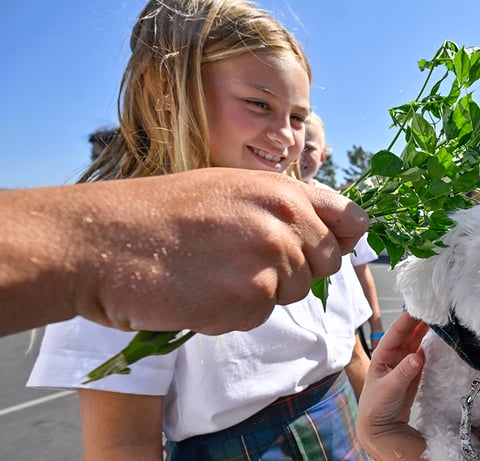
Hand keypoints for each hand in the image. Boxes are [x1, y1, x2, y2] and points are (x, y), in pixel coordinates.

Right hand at [0, 168, 367, 335]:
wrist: (102, 241)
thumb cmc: (159, 214)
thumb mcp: (230, 189)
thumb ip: (283, 207)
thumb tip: (337, 227)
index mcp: (282, 190)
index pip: (351, 218)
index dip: (344, 236)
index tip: (331, 245)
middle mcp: (285, 222)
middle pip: (326, 263)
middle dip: (296, 269)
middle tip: (243, 260)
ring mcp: (270, 261)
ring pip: (293, 292)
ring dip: (261, 292)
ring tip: (213, 272)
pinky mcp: (250, 299)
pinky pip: (259, 315)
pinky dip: (233, 312)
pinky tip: (200, 292)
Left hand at [356, 312, 428, 459]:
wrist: (380, 428)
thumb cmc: (376, 407)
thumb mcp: (389, 388)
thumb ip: (404, 372)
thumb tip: (418, 356)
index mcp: (382, 356)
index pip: (395, 333)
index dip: (406, 320)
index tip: (418, 309)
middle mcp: (392, 357)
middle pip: (407, 335)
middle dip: (418, 322)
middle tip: (433, 310)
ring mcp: (403, 365)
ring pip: (416, 344)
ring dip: (425, 333)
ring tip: (438, 321)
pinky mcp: (413, 374)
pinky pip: (423, 357)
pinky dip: (430, 349)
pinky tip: (438, 341)